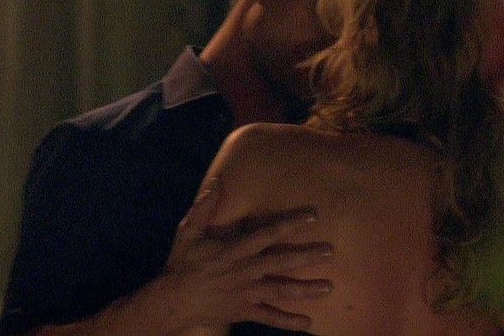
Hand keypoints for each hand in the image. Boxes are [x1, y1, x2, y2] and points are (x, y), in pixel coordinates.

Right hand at [155, 180, 332, 331]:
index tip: (313, 215)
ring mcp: (245, 293)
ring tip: (329, 287)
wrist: (172, 301)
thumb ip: (205, 207)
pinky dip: (287, 322)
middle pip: (279, 263)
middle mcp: (244, 272)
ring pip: (279, 291)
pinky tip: (308, 323)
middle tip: (330, 251)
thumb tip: (218, 181)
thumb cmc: (183, 264)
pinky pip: (268, 317)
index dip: (290, 224)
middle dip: (306, 257)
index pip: (266, 234)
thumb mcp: (188, 232)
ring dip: (305, 290)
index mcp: (233, 251)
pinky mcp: (244, 311)